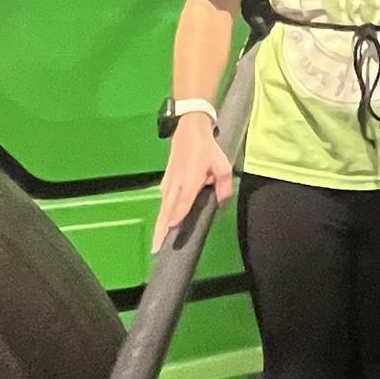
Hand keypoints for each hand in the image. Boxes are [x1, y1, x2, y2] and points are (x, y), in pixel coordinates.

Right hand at [154, 116, 233, 248]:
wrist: (190, 130)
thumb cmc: (207, 148)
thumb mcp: (222, 165)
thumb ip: (224, 185)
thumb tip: (221, 203)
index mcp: (191, 180)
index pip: (183, 201)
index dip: (177, 215)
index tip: (171, 228)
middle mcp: (177, 184)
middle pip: (167, 210)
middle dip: (161, 229)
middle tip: (156, 248)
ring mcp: (169, 182)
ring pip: (163, 207)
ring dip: (159, 224)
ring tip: (156, 241)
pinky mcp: (166, 180)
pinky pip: (164, 200)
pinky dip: (161, 213)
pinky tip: (161, 222)